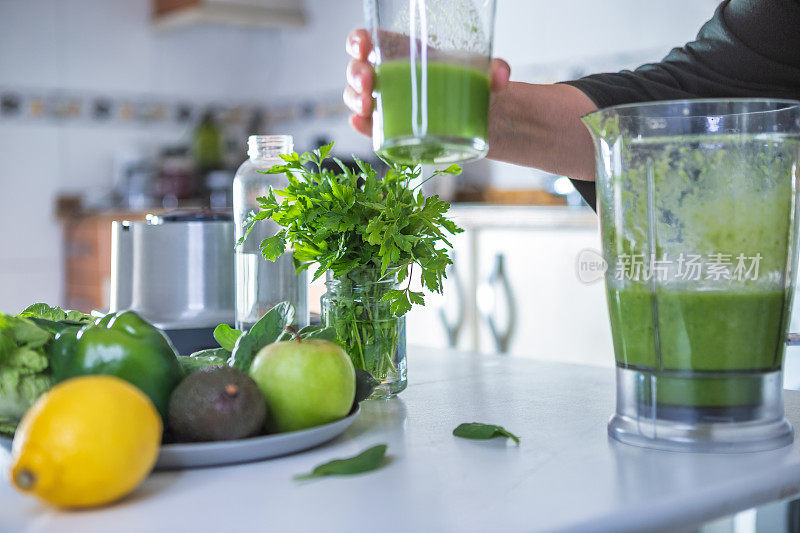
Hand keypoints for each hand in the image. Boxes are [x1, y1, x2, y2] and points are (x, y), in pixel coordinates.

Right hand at [344, 29, 511, 136]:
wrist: (482, 120)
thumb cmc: (475, 87)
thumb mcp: (486, 74)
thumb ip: (495, 70)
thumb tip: (500, 75)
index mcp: (405, 54)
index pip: (370, 41)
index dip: (358, 41)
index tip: (363, 47)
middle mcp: (391, 77)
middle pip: (358, 69)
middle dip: (356, 74)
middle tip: (370, 83)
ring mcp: (388, 104)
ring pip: (357, 97)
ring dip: (355, 100)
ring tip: (368, 106)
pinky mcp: (392, 130)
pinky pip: (368, 126)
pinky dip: (361, 125)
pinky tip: (362, 123)